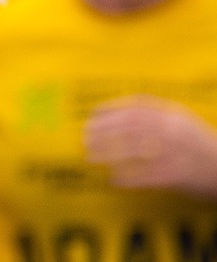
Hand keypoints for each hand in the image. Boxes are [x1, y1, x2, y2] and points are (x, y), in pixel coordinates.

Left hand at [85, 97, 216, 196]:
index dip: (111, 109)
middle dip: (104, 131)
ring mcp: (177, 153)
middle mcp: (174, 131)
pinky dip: (129, 178)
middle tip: (84, 138)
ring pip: (136, 151)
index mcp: (174, 115)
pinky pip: (148, 177)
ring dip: (109, 154)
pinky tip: (114, 180)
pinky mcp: (180, 175)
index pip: (137, 106)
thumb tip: (119, 112)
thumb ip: (157, 114)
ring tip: (91, 157)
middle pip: (131, 127)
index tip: (92, 114)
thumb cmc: (202, 144)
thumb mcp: (183, 121)